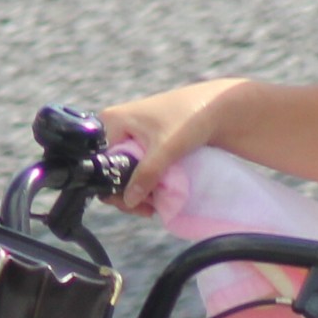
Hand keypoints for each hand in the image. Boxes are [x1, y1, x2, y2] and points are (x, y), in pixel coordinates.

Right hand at [97, 80, 244, 210]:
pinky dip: (146, 182)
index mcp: (110, 122)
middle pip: (111, 170)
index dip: (113, 187)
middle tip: (148, 209)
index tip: (135, 204)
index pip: (101, 164)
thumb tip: (129, 201)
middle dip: (127, 193)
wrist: (216, 107)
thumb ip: (146, 175)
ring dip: (138, 191)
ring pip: (125, 172)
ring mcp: (130, 135)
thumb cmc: (189, 120)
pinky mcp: (144, 142)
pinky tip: (157, 195)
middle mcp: (115, 127)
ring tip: (155, 205)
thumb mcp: (165, 149)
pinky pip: (137, 167)